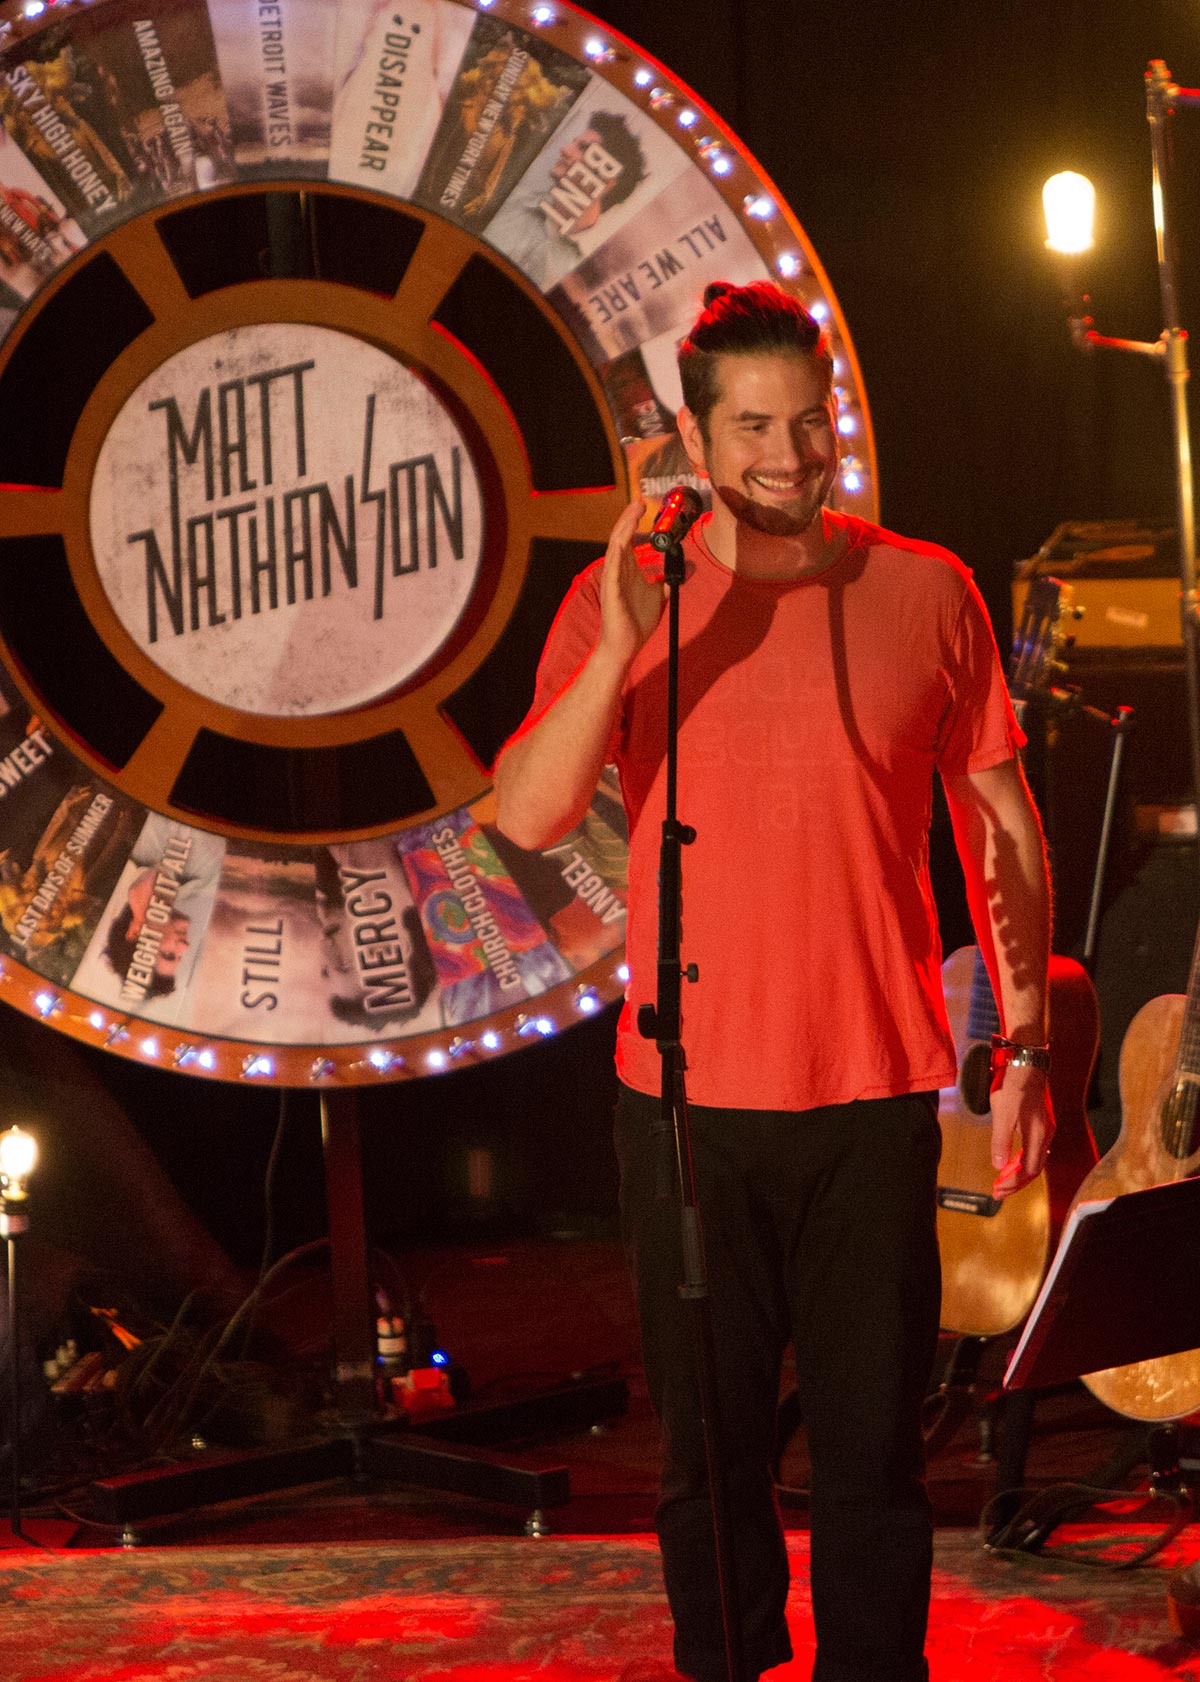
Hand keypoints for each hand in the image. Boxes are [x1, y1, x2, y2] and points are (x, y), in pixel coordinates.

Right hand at [597, 498, 667, 669]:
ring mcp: (612, 577)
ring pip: (615, 544)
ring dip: (624, 526)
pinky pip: (612, 564)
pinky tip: (623, 537)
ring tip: (634, 510)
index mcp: (627, 568)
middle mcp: (617, 569)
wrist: (625, 644)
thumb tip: (689, 566)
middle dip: (630, 517)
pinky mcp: (611, 588)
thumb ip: (670, 578)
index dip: (635, 521)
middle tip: (641, 501)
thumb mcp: (660, 594)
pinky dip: (618, 548)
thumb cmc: (636, 620)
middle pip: (621, 535)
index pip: (629, 537)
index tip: (646, 507)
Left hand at [990, 1065, 1054, 1197]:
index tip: (998, 1191)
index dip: (1014, 1184)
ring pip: (1034, 1160)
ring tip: (1001, 1181)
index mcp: (1037, 1137)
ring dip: (1017, 1172)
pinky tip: (1010, 1162)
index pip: (1028, 1171)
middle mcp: (1045, 1136)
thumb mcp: (1002, 1114)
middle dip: (1015, 1183)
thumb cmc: (1014, 1087)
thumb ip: (1001, 1141)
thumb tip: (999, 1166)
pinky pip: (1033, 1150)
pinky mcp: (1040, 1124)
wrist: (1027, 1065)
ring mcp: (1044, 1130)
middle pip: (1033, 1169)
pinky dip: (1021, 1160)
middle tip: (997, 1192)